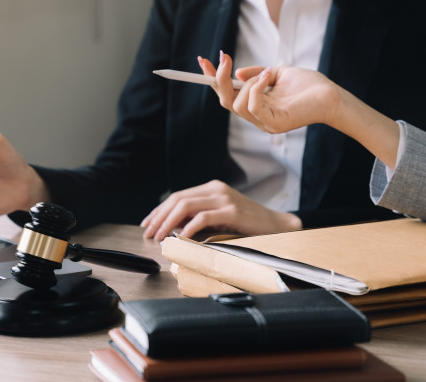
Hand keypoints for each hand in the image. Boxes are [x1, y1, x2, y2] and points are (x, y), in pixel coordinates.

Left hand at [140, 179, 301, 241]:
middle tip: (148, 232)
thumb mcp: (220, 218)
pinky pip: (203, 217)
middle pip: (178, 199)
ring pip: (186, 206)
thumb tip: (173, 228)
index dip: (159, 210)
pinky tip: (181, 238)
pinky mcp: (232, 210)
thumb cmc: (248, 225)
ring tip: (159, 236)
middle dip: (159, 216)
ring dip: (168, 222)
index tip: (148, 223)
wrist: (278, 225)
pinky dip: (188, 228)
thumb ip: (200, 218)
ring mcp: (224, 198)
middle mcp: (216, 189)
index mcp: (212, 188)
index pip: (177, 196)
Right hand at [198, 53, 340, 133]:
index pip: (227, 95)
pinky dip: (256, 88)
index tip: (203, 60)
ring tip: (266, 74)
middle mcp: (258, 117)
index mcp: (257, 106)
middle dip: (219, 78)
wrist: (331, 95)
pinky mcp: (274, 124)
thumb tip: (236, 73)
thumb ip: (257, 74)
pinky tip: (268, 78)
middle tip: (223, 57)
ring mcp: (265, 123)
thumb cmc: (308, 85)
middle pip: (226, 101)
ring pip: (237, 104)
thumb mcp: (276, 73)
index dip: (213, 79)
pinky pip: (252, 106)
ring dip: (247, 84)